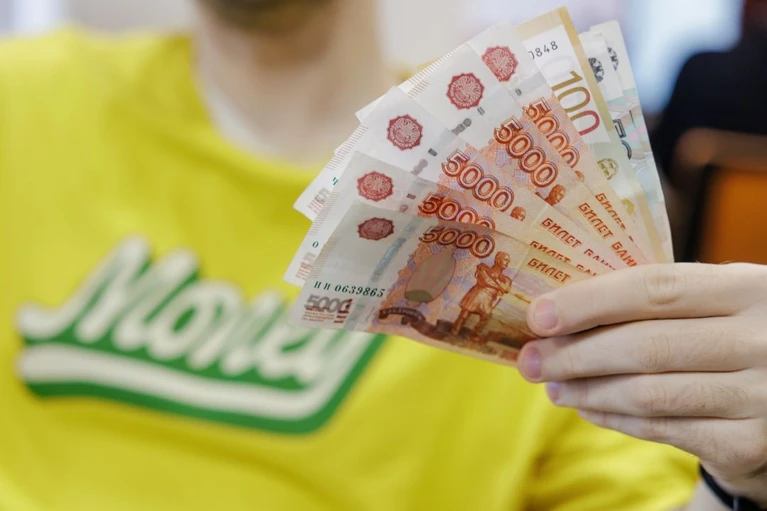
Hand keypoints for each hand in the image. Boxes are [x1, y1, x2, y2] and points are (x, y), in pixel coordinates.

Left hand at [519, 263, 766, 505]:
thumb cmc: (732, 336)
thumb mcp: (716, 302)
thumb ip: (656, 300)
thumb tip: (559, 311)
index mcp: (749, 287)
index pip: (654, 288)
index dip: (589, 302)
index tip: (538, 316)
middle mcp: (762, 339)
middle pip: (644, 346)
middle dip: (574, 355)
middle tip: (530, 361)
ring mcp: (761, 395)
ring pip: (648, 393)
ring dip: (587, 391)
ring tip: (552, 386)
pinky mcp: (748, 443)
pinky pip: (662, 430)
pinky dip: (614, 419)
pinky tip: (588, 408)